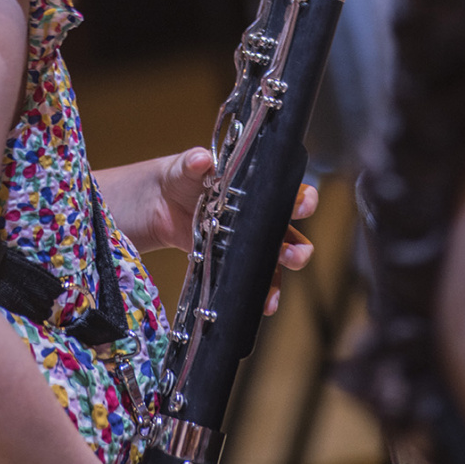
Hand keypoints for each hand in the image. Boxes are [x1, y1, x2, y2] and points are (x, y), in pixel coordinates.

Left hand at [152, 155, 316, 315]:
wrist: (161, 203)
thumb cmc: (184, 176)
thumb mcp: (188, 166)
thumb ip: (194, 162)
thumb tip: (200, 160)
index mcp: (257, 187)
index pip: (290, 192)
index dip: (303, 198)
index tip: (302, 205)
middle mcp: (260, 216)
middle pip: (292, 233)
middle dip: (299, 247)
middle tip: (293, 254)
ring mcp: (248, 242)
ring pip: (277, 261)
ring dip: (282, 275)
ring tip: (276, 291)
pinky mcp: (232, 260)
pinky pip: (254, 279)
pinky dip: (262, 293)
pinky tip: (264, 303)